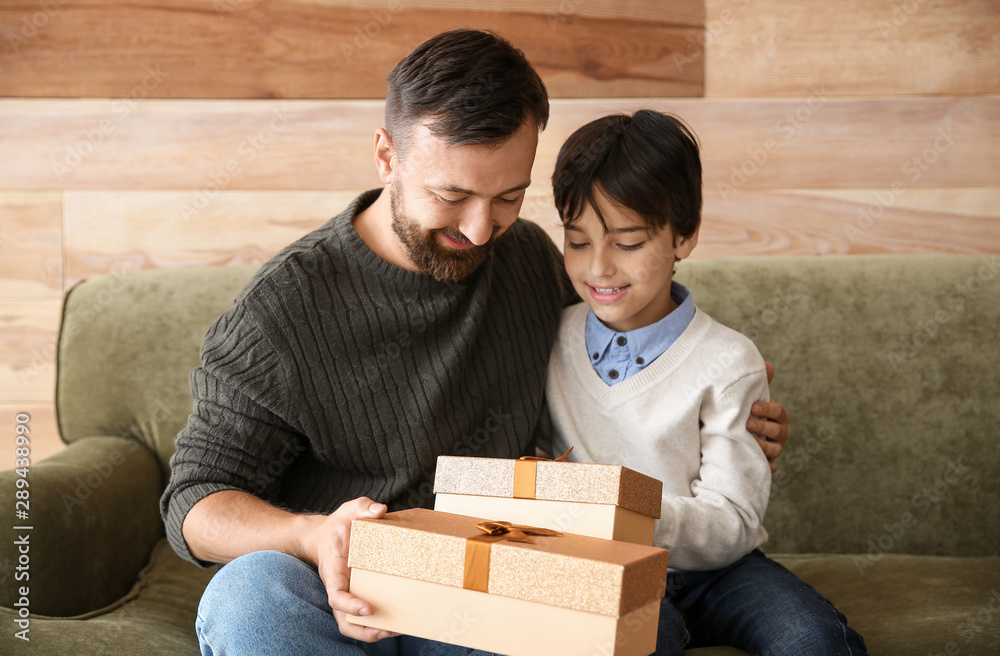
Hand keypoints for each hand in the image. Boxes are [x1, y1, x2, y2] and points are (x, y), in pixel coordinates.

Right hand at [301, 497, 396, 641]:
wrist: (325, 536)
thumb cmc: (338, 525)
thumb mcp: (349, 510)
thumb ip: (363, 507)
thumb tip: (380, 510)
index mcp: (333, 571)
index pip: (336, 596)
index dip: (350, 606)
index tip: (369, 608)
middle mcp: (340, 587)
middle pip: (344, 621)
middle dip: (364, 631)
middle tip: (389, 630)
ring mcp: (348, 593)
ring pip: (353, 624)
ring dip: (373, 632)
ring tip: (398, 630)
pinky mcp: (358, 594)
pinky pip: (364, 616)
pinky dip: (378, 623)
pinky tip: (398, 621)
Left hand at [748, 362, 789, 472]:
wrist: (739, 433)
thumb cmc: (749, 413)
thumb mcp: (754, 399)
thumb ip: (760, 384)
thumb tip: (768, 365)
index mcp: (779, 417)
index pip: (779, 412)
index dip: (768, 409)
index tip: (753, 406)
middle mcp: (780, 434)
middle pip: (778, 432)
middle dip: (763, 427)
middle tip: (747, 423)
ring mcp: (775, 449)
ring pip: (775, 451)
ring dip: (763, 446)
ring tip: (749, 441)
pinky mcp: (766, 464)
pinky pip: (770, 468)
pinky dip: (766, 467)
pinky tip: (758, 464)